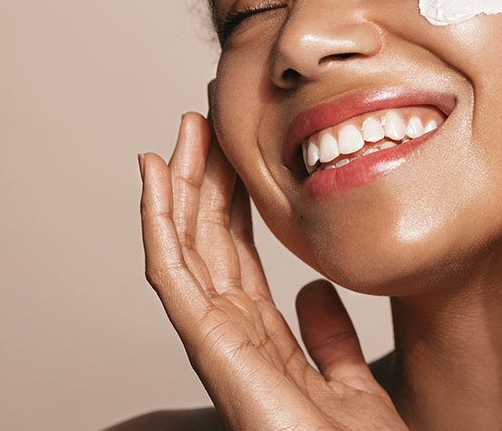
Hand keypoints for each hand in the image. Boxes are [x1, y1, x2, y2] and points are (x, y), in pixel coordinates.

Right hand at [138, 113, 407, 430]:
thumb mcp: (348, 378)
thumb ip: (328, 336)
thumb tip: (313, 292)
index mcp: (260, 341)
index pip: (235, 257)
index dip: (228, 203)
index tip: (232, 155)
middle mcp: (230, 338)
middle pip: (205, 244)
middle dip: (200, 181)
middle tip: (200, 124)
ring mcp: (215, 342)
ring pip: (183, 247)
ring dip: (176, 186)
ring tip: (179, 133)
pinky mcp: (209, 347)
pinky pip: (172, 274)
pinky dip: (157, 222)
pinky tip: (154, 176)